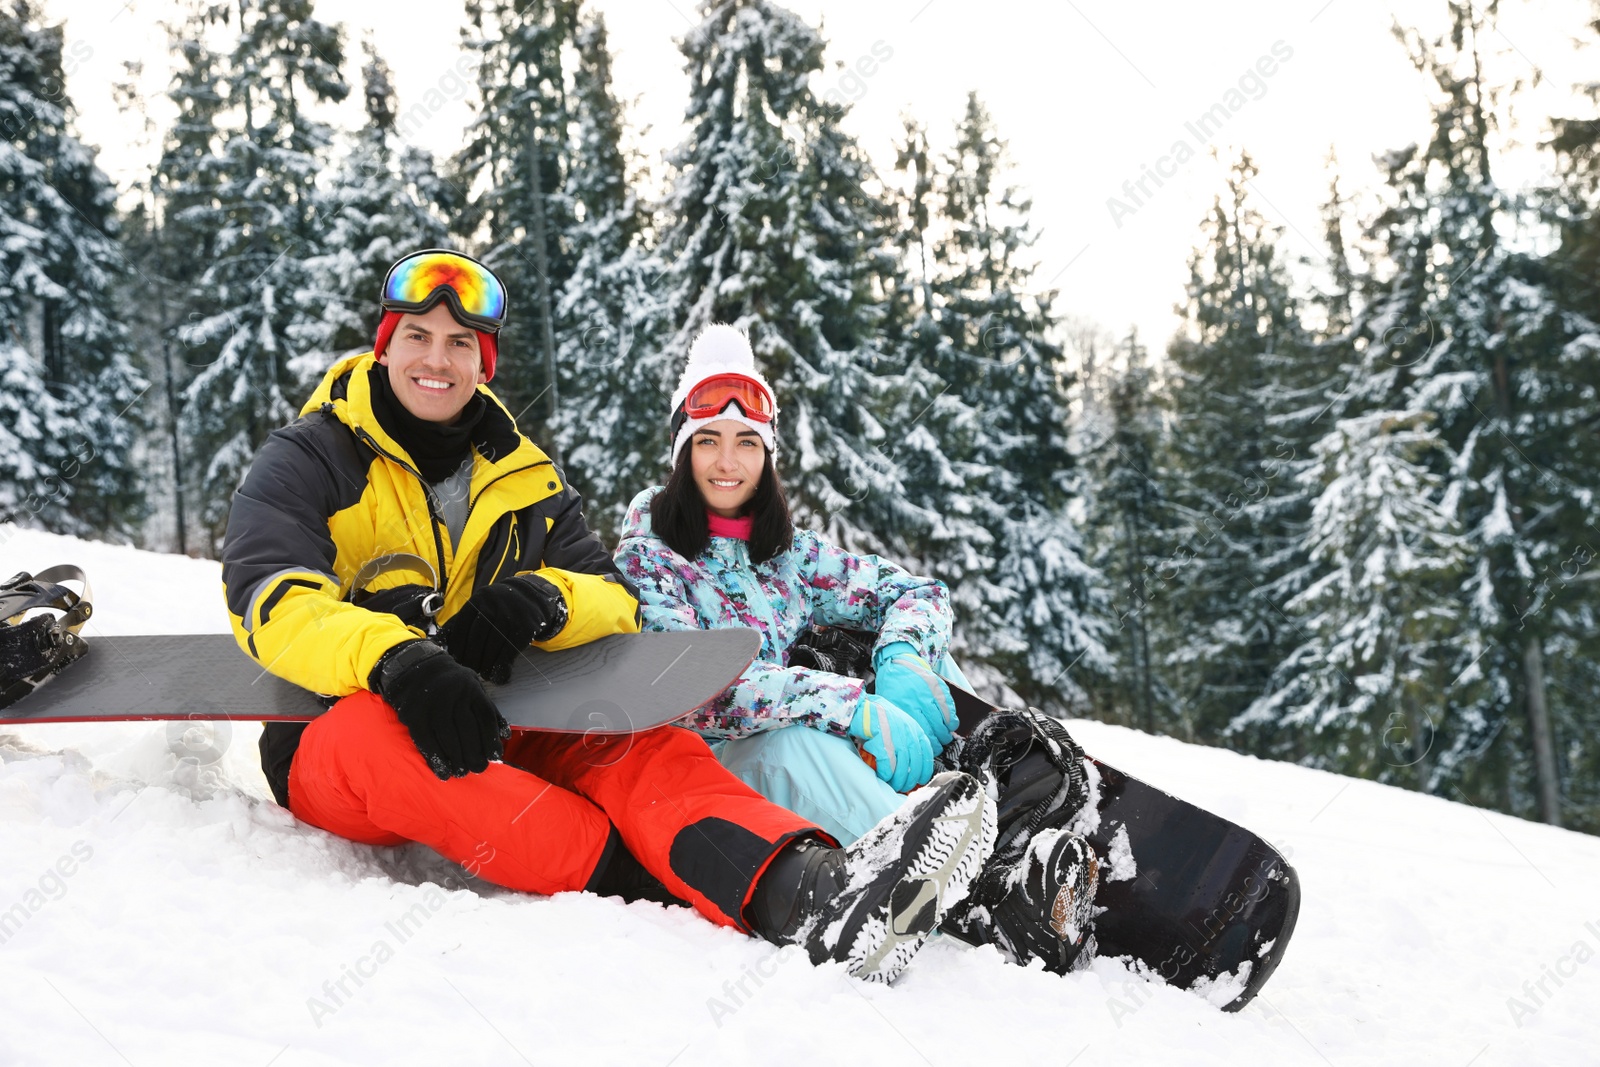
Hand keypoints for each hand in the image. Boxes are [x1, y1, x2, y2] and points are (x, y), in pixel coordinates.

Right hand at [370, 640, 508, 778]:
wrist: (415, 668)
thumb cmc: (452, 685)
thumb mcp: (474, 688)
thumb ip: (489, 711)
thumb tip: (505, 736)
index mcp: (471, 690)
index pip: (485, 718)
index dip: (491, 739)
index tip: (495, 758)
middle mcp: (453, 696)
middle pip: (467, 730)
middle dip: (474, 754)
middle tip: (478, 768)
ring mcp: (432, 704)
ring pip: (447, 737)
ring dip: (456, 759)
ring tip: (462, 772)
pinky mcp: (414, 715)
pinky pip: (426, 741)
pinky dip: (436, 760)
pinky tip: (443, 772)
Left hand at [437, 575, 567, 683]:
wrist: (531, 596)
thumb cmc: (499, 606)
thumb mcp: (481, 605)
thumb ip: (462, 621)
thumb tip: (439, 642)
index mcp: (477, 601)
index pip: (461, 629)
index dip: (457, 648)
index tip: (456, 661)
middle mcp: (492, 607)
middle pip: (475, 640)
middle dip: (471, 660)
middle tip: (470, 671)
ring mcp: (509, 617)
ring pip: (492, 648)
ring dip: (486, 667)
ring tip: (484, 675)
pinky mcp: (524, 627)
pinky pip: (509, 653)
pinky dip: (502, 668)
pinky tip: (499, 676)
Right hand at [849, 693, 933, 792]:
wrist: (859, 706)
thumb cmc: (877, 715)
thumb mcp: (898, 723)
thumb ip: (907, 737)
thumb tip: (910, 758)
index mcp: (914, 728)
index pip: (926, 754)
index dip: (924, 769)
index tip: (921, 779)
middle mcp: (908, 733)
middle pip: (915, 764)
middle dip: (910, 780)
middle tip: (904, 786)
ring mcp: (896, 738)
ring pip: (902, 768)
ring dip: (898, 780)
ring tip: (893, 785)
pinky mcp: (882, 743)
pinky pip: (887, 766)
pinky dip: (886, 774)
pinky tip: (883, 776)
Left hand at [872, 642, 956, 748]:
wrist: (898, 662)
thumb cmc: (893, 688)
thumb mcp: (890, 705)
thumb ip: (900, 721)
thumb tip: (912, 743)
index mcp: (901, 708)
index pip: (918, 733)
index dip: (927, 745)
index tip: (931, 750)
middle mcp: (915, 701)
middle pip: (932, 729)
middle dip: (939, 741)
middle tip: (941, 746)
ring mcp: (928, 693)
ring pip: (942, 719)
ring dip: (947, 732)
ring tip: (946, 737)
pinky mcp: (937, 686)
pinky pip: (949, 706)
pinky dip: (952, 718)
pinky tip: (952, 725)